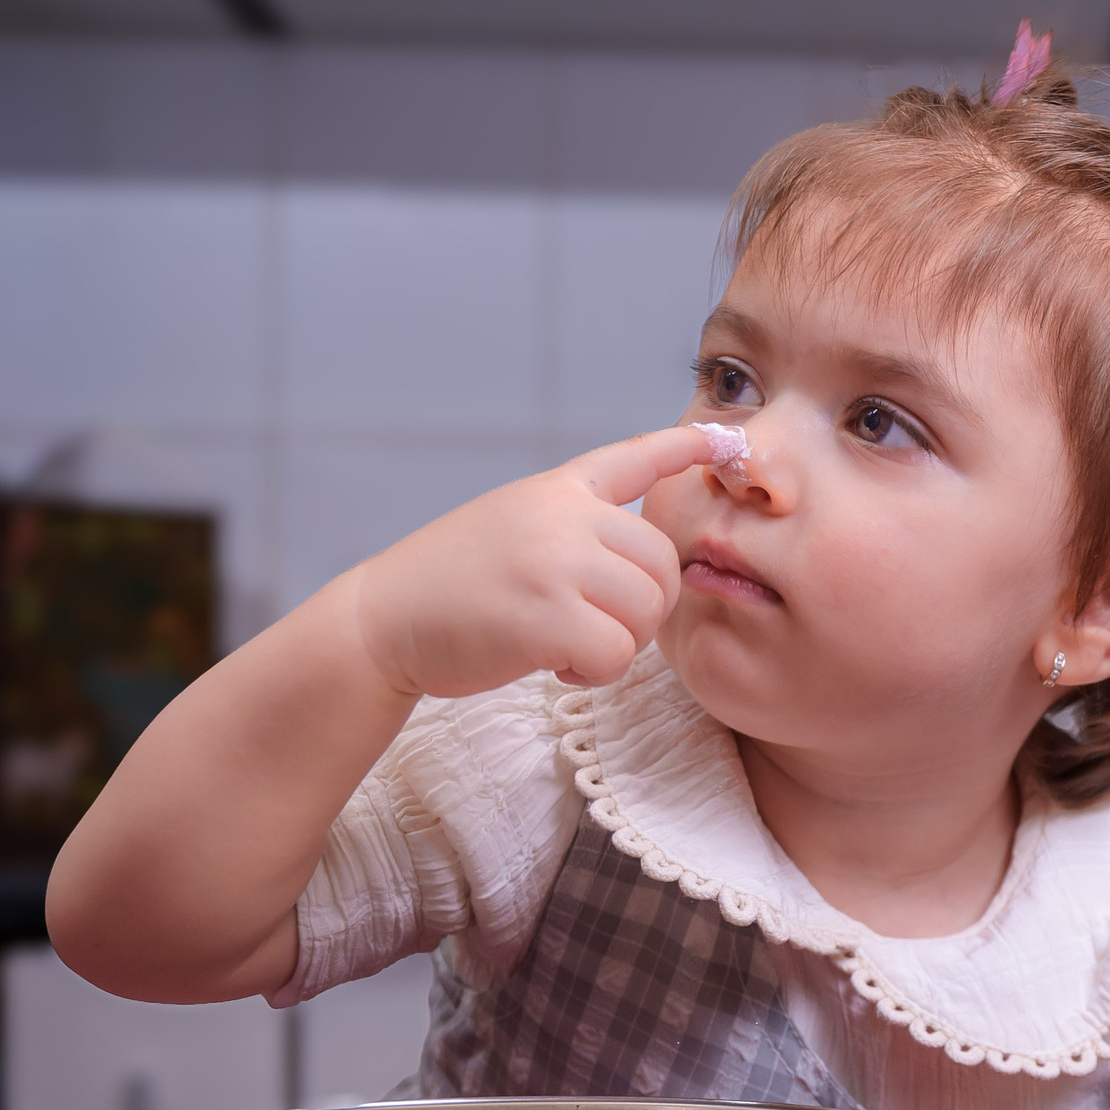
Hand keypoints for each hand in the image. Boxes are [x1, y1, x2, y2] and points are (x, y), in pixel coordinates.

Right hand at [351, 428, 708, 698]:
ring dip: (618, 644)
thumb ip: (574, 525)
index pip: (634, 458)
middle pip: (663, 565)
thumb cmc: (453, 586)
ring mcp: (555, 561)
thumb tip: (642, 557)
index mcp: (557, 489)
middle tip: (593, 626)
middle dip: (642, 609)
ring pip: (646, 612)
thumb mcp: (514, 525)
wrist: (381, 620)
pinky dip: (594, 672)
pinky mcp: (546, 615)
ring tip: (566, 642)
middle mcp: (562, 515)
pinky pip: (617, 654)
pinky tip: (554, 662)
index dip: (684, 448)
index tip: (727, 437)